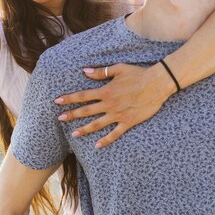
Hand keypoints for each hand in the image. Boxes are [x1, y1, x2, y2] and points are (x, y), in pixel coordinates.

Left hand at [54, 62, 175, 147]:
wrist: (157, 84)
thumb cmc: (138, 74)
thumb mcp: (118, 69)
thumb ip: (101, 72)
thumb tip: (85, 71)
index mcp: (106, 91)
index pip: (83, 96)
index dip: (69, 98)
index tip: (57, 101)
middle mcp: (109, 104)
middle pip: (86, 111)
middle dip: (72, 114)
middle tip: (59, 118)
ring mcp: (118, 114)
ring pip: (97, 124)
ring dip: (84, 129)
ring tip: (73, 134)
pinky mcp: (128, 122)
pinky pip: (115, 134)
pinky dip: (106, 140)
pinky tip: (97, 145)